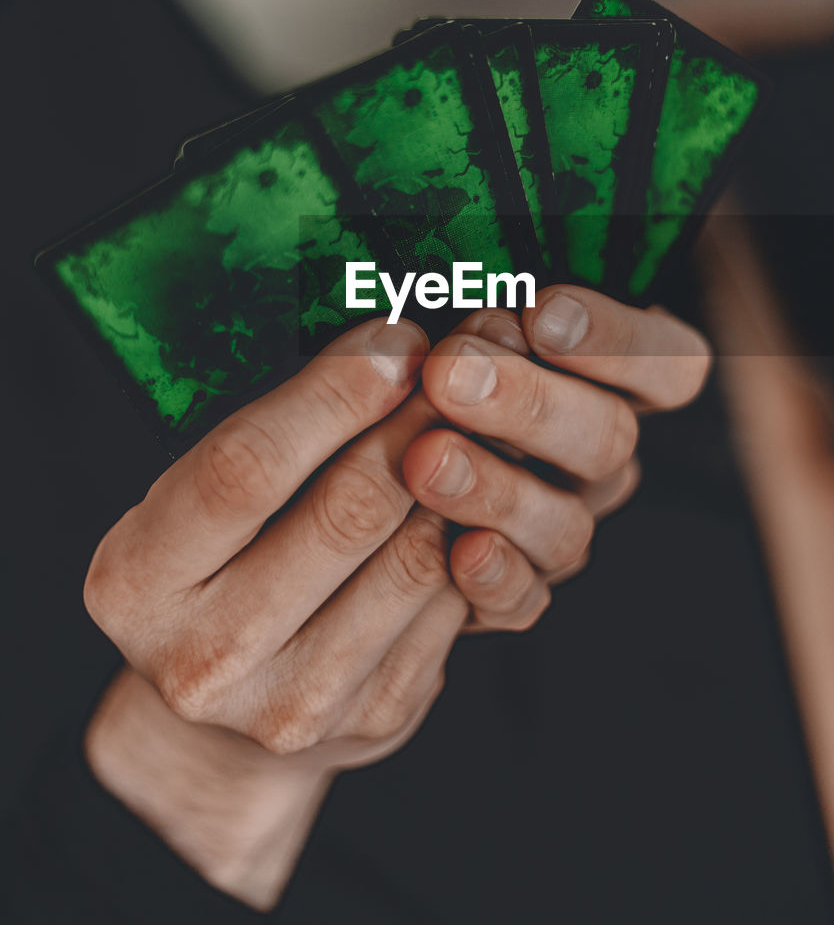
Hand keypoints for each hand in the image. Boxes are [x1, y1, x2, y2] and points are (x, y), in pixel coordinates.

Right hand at [83, 316, 466, 907]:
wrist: (218, 715)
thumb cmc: (211, 571)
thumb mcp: (191, 504)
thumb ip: (264, 438)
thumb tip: (384, 349)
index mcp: (138, 579)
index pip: (245, 468)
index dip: (334, 395)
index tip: (396, 342)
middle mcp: (206, 654)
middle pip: (345, 512)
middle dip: (412, 424)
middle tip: (453, 373)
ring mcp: (293, 701)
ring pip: (415, 559)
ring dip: (454, 481)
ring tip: (462, 432)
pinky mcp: (373, 717)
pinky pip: (452, 605)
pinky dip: (470, 542)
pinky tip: (466, 505)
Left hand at [403, 286, 711, 630]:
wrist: (363, 446)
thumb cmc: (421, 348)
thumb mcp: (459, 309)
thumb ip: (485, 310)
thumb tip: (479, 306)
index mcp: (615, 377)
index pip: (670, 362)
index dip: (618, 341)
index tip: (541, 312)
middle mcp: (598, 452)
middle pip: (608, 438)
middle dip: (527, 404)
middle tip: (451, 375)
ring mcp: (562, 523)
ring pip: (565, 522)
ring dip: (496, 489)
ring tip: (426, 459)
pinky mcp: (515, 587)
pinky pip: (525, 599)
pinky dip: (495, 578)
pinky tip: (459, 551)